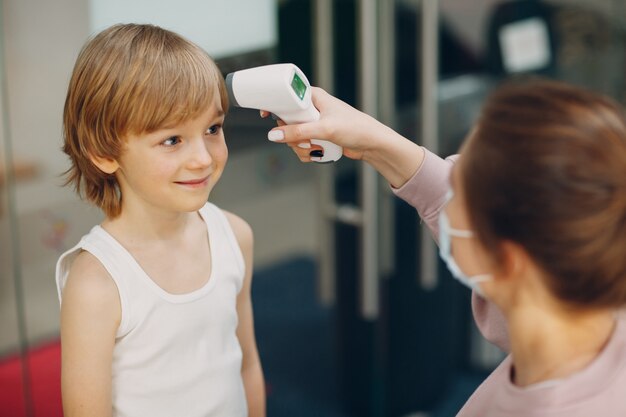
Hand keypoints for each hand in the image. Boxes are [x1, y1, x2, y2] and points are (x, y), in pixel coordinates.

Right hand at [262, 87, 424, 187]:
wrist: (371, 144)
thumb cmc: (354, 128)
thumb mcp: (324, 129)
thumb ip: (298, 132)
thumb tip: (274, 135)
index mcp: (313, 96)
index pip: (285, 95)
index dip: (274, 104)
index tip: (264, 114)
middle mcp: (312, 108)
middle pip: (286, 121)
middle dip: (292, 136)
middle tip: (303, 141)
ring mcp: (314, 124)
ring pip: (293, 136)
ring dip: (300, 147)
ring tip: (314, 149)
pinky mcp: (317, 137)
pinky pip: (301, 146)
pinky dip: (306, 153)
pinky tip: (317, 154)